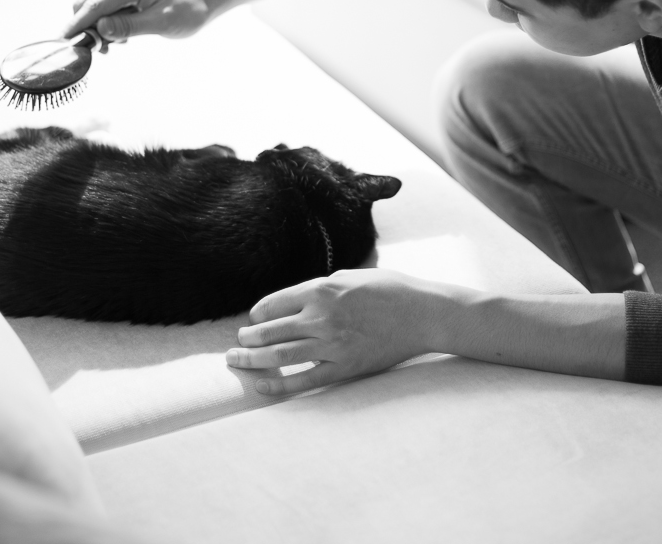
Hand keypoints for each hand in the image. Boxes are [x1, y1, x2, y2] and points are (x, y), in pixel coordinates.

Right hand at [65, 0, 211, 40]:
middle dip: (86, 28)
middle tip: (103, 51)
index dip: (77, 24)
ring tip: (118, 45)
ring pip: (92, 6)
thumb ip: (129, 26)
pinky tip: (123, 36)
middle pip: (86, 2)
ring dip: (97, 28)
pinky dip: (105, 24)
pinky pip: (103, 7)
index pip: (94, 5)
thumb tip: (100, 30)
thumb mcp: (161, 23)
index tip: (63, 42)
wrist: (201, 2)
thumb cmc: (186, 12)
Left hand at [226, 269, 442, 395]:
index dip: (257, 314)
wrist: (424, 314)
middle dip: (248, 338)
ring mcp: (332, 344)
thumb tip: (294, 300)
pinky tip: (261, 385)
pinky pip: (304, 379)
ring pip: (280, 355)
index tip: (253, 320)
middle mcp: (321, 317)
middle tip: (237, 344)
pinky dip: (279, 383)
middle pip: (270, 331)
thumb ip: (320, 288)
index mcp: (321, 290)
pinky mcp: (344, 367)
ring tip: (237, 361)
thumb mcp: (350, 277)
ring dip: (253, 359)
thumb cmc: (389, 290)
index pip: (273, 304)